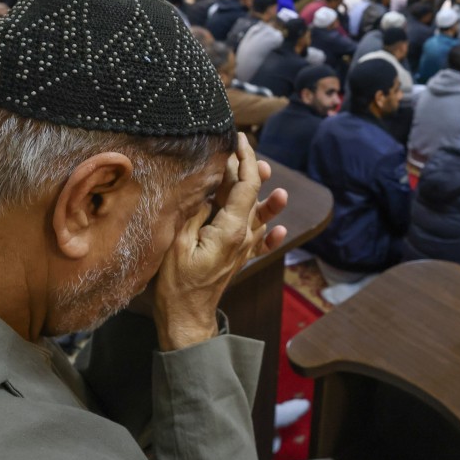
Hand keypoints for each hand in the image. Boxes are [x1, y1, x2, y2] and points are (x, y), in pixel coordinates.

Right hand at [153, 133, 288, 349]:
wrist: (187, 319)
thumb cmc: (177, 285)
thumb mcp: (178, 243)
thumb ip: (195, 214)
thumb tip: (205, 190)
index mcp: (231, 229)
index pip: (246, 185)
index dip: (245, 159)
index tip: (239, 139)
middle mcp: (244, 236)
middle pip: (253, 196)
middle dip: (250, 169)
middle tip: (241, 149)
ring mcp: (244, 249)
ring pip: (260, 217)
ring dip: (266, 197)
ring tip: (271, 176)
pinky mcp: (239, 260)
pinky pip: (261, 245)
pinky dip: (271, 235)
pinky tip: (281, 229)